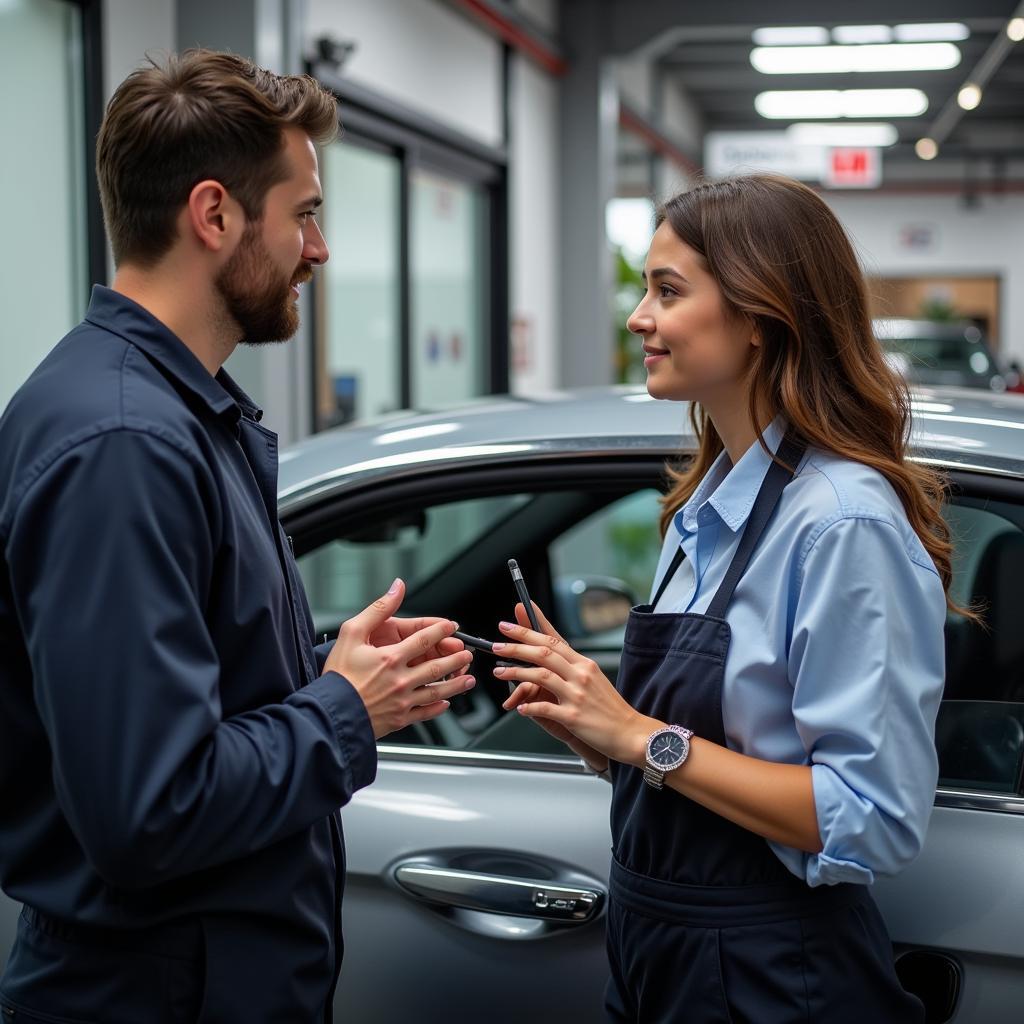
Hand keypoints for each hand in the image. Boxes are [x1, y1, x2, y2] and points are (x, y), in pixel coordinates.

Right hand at [324, 578, 474, 738]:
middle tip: (467, 655)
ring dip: (455, 685)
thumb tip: (396, 588)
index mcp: (391, 658)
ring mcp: (402, 701)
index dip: (440, 632)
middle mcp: (401, 679)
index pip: (424, 640)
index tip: (451, 628)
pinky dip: (437, 708)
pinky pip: (424, 713)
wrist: (329, 715)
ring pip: (437, 691)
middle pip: (437, 667)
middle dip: (456, 659)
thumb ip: (378, 609)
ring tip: (467, 679)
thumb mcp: (351, 633)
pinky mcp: (399, 719)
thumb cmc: (337, 676)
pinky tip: (444, 704)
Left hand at [500, 603, 608, 771]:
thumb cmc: (611, 708)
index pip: (552, 640)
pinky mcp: (573, 716)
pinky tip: (520, 707)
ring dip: (516, 672)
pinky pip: (545, 707)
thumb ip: (571, 667)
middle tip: (497, 645)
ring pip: (540, 675)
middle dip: (516, 647)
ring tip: (500, 672)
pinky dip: (529, 706)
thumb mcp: (593, 678)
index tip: (509, 624)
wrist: (630, 732)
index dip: (528, 630)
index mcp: (584, 664)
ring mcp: (577, 695)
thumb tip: (548, 657)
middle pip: (543, 653)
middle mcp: (581, 674)